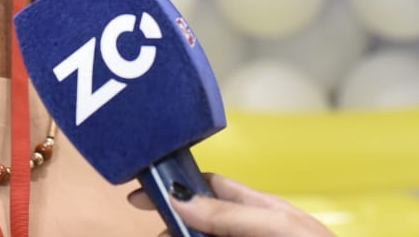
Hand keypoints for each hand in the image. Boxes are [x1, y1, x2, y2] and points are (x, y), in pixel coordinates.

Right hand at [127, 173, 336, 236]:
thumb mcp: (276, 226)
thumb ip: (230, 213)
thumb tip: (181, 197)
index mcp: (260, 209)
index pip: (210, 187)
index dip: (177, 185)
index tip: (143, 192)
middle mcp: (251, 231)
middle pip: (201, 222)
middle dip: (174, 224)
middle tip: (154, 232)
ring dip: (180, 236)